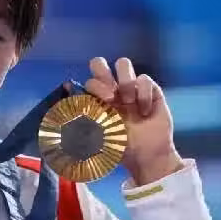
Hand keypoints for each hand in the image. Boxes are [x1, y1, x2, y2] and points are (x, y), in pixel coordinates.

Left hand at [85, 57, 183, 185]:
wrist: (147, 156)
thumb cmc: (122, 146)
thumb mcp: (100, 137)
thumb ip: (84, 124)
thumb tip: (69, 114)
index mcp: (98, 99)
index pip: (89, 80)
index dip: (94, 86)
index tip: (103, 103)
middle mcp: (112, 89)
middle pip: (99, 63)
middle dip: (102, 72)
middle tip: (111, 95)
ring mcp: (131, 87)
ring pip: (123, 63)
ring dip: (125, 82)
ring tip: (130, 102)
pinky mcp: (151, 90)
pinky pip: (145, 79)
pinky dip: (144, 94)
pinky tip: (145, 111)